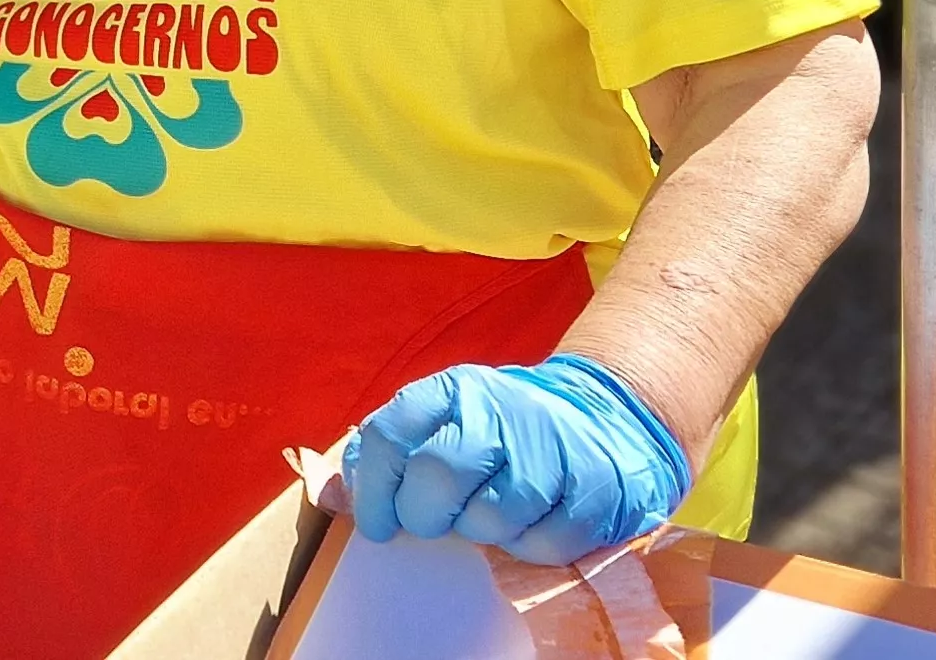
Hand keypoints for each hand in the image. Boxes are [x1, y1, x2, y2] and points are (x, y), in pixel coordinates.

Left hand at [341, 355, 692, 565]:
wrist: (604, 419)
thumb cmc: (503, 433)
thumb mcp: (441, 423)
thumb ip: (385, 455)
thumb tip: (331, 495)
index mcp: (453, 389)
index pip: (389, 434)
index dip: (372, 489)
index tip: (376, 523)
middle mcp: (501, 408)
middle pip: (438, 475)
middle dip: (424, 515)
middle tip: (432, 522)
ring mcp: (552, 445)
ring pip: (492, 515)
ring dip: (480, 531)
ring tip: (487, 515)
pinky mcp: (594, 486)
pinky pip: (542, 542)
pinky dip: (528, 547)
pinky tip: (529, 524)